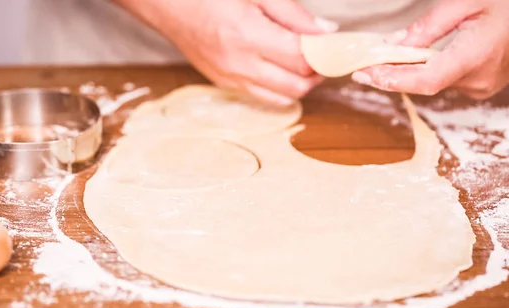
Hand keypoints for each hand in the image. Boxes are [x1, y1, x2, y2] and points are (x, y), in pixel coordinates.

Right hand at [118, 0, 337, 104]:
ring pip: (283, 98)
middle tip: (324, 55)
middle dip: (318, 74)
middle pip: (297, 86)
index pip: (303, 58)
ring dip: (301, 84)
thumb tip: (326, 32)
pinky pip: (263, 97)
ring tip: (303, 63)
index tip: (341, 48)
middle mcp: (240, 65)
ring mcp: (231, 79)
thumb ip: (293, 14)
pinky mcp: (225, 84)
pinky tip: (281, 68)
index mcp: (248, 35)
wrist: (168, 6)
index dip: (328, 55)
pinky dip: (281, 88)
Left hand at [352, 0, 508, 98]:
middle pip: (425, 83)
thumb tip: (393, 46)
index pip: (426, 81)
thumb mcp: (465, 2)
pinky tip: (409, 62)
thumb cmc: (505, 2)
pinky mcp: (481, 85)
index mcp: (476, 56)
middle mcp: (478, 79)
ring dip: (407, 73)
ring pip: (433, 82)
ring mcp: (482, 85)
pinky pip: (446, 80)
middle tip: (363, 68)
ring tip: (380, 64)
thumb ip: (428, 26)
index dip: (392, 80)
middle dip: (392, 75)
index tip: (365, 74)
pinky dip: (425, 71)